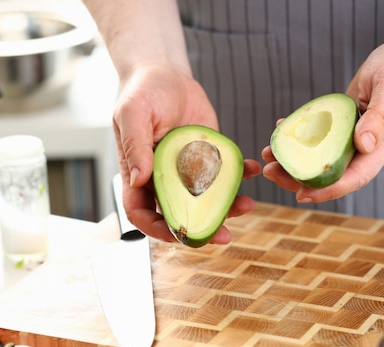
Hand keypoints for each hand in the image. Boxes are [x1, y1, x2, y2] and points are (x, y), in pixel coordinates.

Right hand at [113, 64, 260, 242]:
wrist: (166, 73)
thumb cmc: (142, 91)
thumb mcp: (133, 113)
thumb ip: (135, 145)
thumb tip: (138, 180)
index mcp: (138, 174)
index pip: (142, 213)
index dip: (158, 230)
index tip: (181, 235)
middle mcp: (163, 178)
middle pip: (179, 214)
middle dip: (202, 228)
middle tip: (224, 236)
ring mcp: (187, 170)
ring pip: (206, 199)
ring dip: (226, 207)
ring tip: (248, 204)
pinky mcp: (208, 156)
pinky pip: (223, 173)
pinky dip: (239, 175)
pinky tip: (251, 170)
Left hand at [262, 38, 383, 202]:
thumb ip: (381, 116)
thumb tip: (364, 145)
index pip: (355, 177)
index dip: (328, 190)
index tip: (301, 195)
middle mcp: (368, 148)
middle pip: (333, 174)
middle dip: (300, 177)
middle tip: (270, 171)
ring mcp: (355, 139)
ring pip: (322, 158)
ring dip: (295, 160)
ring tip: (268, 154)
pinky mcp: (344, 127)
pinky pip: (320, 138)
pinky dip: (300, 137)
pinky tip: (281, 132)